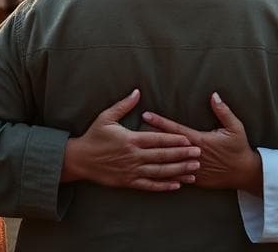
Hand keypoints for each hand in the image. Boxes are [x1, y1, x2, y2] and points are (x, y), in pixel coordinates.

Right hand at [61, 90, 200, 191]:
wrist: (79, 160)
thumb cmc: (93, 136)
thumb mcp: (106, 117)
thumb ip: (124, 105)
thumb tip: (137, 92)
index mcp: (130, 139)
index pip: (157, 140)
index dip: (174, 140)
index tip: (188, 139)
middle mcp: (133, 156)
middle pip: (162, 156)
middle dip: (182, 155)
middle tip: (198, 154)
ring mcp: (131, 171)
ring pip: (159, 172)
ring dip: (178, 172)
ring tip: (193, 170)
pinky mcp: (128, 182)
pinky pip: (149, 185)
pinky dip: (164, 186)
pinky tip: (177, 185)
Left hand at [142, 93, 261, 193]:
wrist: (244, 173)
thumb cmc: (239, 148)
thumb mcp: (235, 127)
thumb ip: (223, 111)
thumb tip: (214, 95)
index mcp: (200, 141)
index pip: (175, 130)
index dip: (160, 122)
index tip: (146, 115)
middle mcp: (193, 155)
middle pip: (167, 145)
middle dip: (150, 137)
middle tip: (133, 131)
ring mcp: (193, 169)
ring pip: (169, 162)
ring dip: (154, 155)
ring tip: (138, 150)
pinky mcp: (195, 179)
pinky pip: (176, 176)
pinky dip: (164, 173)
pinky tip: (152, 170)